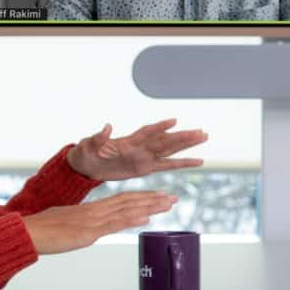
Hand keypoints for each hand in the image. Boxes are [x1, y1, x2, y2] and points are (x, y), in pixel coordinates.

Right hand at [23, 192, 176, 254]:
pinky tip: (145, 218)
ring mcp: (92, 220)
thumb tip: (93, 228)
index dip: (141, 197)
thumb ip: (84, 225)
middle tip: (172, 197)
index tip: (157, 196)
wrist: (27, 232)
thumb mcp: (68, 225)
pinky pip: (113, 224)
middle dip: (152, 199)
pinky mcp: (88, 231)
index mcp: (91, 209)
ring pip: (126, 209)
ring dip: (149, 206)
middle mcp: (95, 211)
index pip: (122, 200)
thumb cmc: (42, 230)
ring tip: (167, 203)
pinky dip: (131, 219)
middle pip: (129, 201)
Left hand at [68, 119, 206, 181]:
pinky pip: (167, 165)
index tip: (174, 121)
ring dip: (186, 145)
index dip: (159, 127)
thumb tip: (107, 126)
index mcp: (127, 141)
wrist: (86, 166)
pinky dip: (182, 163)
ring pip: (170, 150)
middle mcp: (140, 147)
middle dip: (182, 137)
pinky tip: (197, 160)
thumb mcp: (88, 145)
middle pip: (165, 140)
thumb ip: (99, 137)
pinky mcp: (146, 168)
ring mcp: (145, 157)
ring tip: (204, 137)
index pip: (146, 132)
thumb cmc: (86, 152)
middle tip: (201, 132)